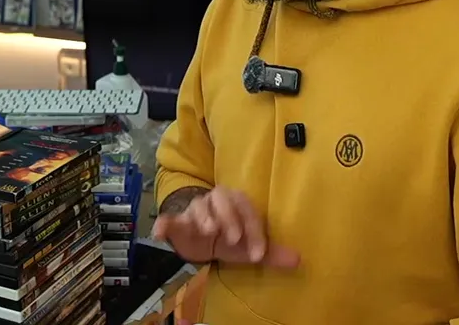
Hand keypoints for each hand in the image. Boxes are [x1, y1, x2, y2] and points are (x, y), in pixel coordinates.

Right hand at [152, 186, 299, 267]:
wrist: (197, 242)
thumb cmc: (225, 240)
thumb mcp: (247, 248)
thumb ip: (270, 252)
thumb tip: (298, 260)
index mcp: (235, 203)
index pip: (248, 211)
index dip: (255, 231)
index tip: (258, 254)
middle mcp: (214, 202)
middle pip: (221, 198)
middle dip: (229, 217)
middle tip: (234, 238)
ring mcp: (194, 211)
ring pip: (197, 206)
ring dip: (203, 217)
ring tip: (209, 231)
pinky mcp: (176, 223)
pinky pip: (168, 219)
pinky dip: (164, 223)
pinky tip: (161, 231)